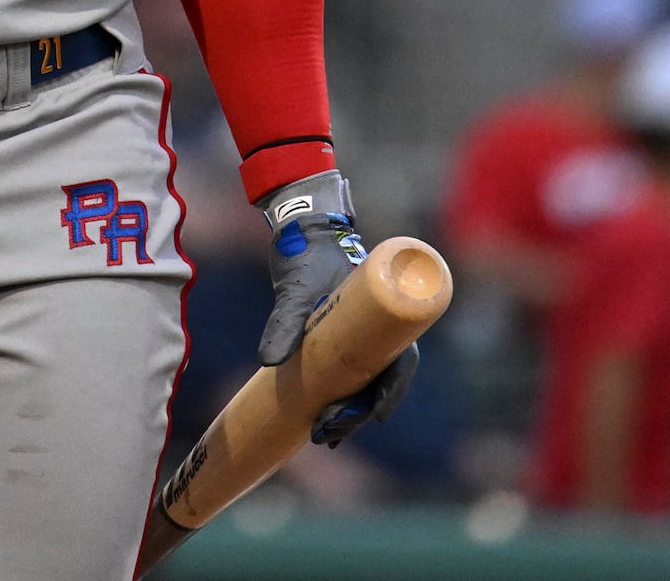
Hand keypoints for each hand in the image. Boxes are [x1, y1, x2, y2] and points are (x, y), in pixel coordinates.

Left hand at [255, 168, 420, 448]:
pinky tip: (319, 420)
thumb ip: (284, 321)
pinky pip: (346, 376)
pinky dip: (336, 398)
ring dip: (348, 412)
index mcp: (386, 315)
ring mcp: (362, 338)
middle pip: (381, 382)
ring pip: (364, 384)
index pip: (401, 362)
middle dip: (358, 412)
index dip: (393, 392)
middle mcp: (380, 330)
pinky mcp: (341, 342)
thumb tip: (269, 363)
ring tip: (323, 436)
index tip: (378, 414)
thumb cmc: (308, 256)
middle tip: (327, 433)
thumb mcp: (297, 288)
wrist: (302, 233)